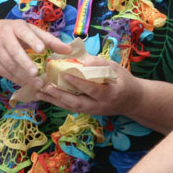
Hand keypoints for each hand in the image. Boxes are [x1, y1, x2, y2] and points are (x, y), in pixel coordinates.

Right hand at [0, 19, 71, 88]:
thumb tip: (69, 50)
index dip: (33, 41)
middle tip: (37, 74)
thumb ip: (49, 40)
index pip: (25, 32)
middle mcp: (4, 36)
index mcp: (16, 27)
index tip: (42, 50)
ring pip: (10, 65)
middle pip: (15, 52)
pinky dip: (15, 79)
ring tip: (37, 84)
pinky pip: (4, 72)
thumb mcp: (30, 31)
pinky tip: (26, 83)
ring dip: (23, 76)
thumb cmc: (14, 32)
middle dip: (26, 64)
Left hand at [30, 54, 144, 116]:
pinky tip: (46, 95)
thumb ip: (100, 64)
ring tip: (40, 91)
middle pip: (78, 103)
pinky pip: (71, 107)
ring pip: (72, 107)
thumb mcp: (116, 68)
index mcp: (110, 93)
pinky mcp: (87, 112)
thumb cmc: (124, 81)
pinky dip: (58, 102)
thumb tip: (82, 59)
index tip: (65, 74)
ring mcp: (93, 111)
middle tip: (47, 86)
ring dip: (55, 100)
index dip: (79, 82)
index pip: (92, 89)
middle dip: (61, 95)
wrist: (132, 101)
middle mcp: (99, 106)